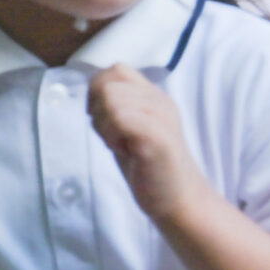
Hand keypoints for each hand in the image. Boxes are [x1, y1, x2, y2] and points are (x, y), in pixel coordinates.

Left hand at [87, 64, 208, 224]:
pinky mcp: (158, 136)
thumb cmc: (147, 167)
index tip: (103, 120)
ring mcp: (161, 116)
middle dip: (98, 113)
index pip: (115, 70)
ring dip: (105, 127)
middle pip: (106, 85)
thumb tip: (91, 91)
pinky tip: (126, 151)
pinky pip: (120, 117)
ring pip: (110, 100)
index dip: (97, 92)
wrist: (178, 199)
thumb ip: (113, 106)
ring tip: (122, 146)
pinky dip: (112, 136)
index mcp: (152, 95)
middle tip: (115, 138)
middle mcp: (159, 100)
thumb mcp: (127, 129)